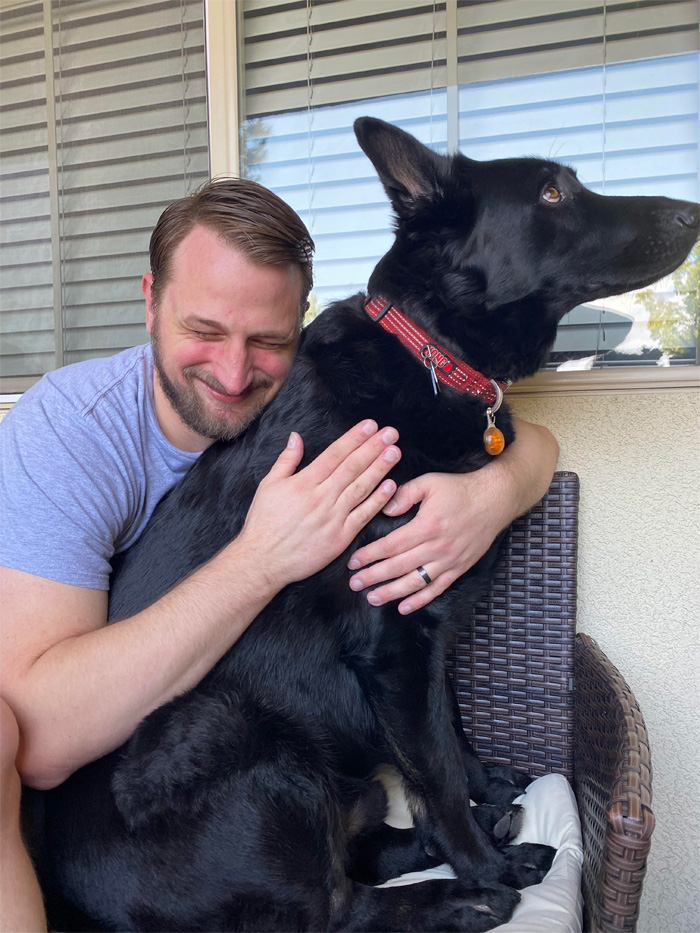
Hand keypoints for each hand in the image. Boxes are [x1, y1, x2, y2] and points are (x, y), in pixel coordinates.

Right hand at [238, 420, 400, 587]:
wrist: (263, 561)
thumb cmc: (263, 523)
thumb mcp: (268, 486)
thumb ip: (286, 460)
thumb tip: (296, 436)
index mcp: (304, 482)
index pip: (335, 454)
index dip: (354, 438)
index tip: (370, 425)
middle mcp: (321, 497)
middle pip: (352, 467)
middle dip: (373, 448)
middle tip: (391, 432)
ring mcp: (333, 517)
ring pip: (361, 488)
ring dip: (380, 468)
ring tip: (394, 452)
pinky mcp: (340, 537)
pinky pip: (363, 515)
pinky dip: (378, 500)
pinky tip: (390, 486)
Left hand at [346, 468, 513, 613]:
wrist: (494, 500)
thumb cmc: (460, 489)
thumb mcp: (430, 482)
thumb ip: (405, 494)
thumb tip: (385, 509)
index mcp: (426, 526)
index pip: (391, 545)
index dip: (370, 555)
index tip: (353, 562)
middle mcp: (437, 547)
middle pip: (398, 567)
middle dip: (373, 577)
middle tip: (354, 584)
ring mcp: (449, 561)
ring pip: (415, 583)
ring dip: (391, 593)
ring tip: (372, 598)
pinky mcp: (459, 568)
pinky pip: (437, 589)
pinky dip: (420, 600)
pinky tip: (403, 607)